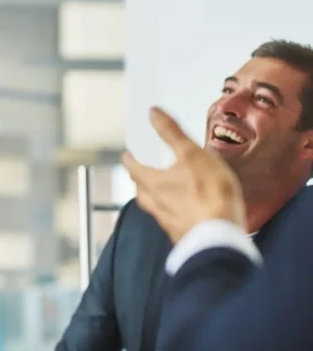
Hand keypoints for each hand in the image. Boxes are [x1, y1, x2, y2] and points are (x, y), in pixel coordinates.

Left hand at [122, 107, 245, 242]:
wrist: (222, 238)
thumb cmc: (209, 194)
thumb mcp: (191, 154)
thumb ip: (172, 133)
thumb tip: (153, 113)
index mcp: (153, 183)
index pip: (133, 168)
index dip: (130, 159)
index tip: (127, 155)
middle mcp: (156, 205)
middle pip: (141, 191)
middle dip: (140, 180)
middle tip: (141, 172)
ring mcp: (169, 223)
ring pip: (155, 208)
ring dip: (155, 198)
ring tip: (163, 192)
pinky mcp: (185, 236)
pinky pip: (173, 222)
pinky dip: (175, 214)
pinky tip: (186, 213)